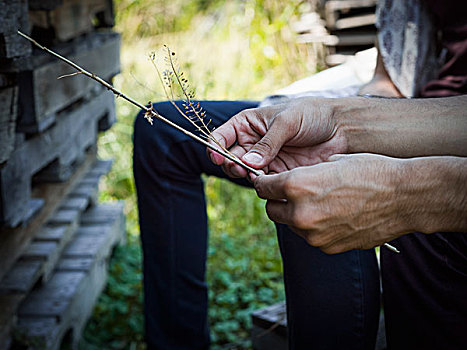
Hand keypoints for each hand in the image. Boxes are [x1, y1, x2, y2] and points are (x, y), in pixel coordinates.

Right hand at [208, 98, 346, 178]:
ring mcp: (265, 159)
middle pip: (230, 157)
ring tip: (254, 174)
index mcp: (249, 123)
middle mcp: (253, 142)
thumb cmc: (313, 115)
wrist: (341, 130)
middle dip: (230, 164)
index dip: (215, 147)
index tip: (217, 157)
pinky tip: (267, 181)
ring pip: (244, 172)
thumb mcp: (287, 122)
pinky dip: (261, 184)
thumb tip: (248, 162)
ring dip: (245, 175)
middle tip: (239, 167)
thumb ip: (268, 143)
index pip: (222, 136)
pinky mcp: (278, 173)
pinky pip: (262, 182)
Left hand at [254, 153, 409, 253]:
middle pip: (271, 210)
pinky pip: (310, 237)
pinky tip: (332, 216)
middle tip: (290, 194)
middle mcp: (300, 212)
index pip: (262, 187)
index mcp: (297, 185)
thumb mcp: (330, 161)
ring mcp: (313, 234)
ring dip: (296, 216)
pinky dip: (314, 228)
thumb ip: (302, 174)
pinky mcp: (327, 247)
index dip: (264, 183)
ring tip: (318, 203)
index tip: (268, 182)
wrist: (403, 197)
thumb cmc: (369, 171)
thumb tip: (287, 182)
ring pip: (290, 225)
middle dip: (277, 201)